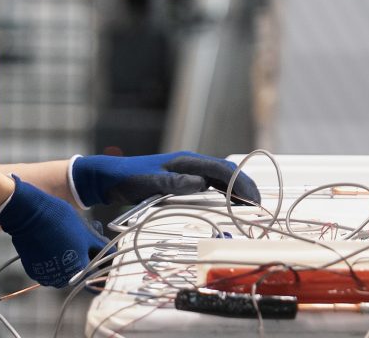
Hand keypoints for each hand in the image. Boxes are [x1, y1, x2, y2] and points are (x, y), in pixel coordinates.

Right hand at [0, 175, 108, 287]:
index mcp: (78, 272)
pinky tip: (53, 241)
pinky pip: (49, 267)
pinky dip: (53, 257)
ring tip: (67, 236)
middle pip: (79, 272)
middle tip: (84, 236)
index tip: (101, 254)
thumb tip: (113, 255)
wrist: (30, 215)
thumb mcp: (88, 233)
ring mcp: (45, 276)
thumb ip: (101, 248)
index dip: (101, 265)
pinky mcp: (33, 270)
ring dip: (68, 257)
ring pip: (64, 269)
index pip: (95, 277)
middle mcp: (61, 280)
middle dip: (84, 256)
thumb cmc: (62, 221)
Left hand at [71, 151, 260, 206]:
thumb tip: (201, 183)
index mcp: (186, 160)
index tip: (253, 198)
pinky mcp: (182, 180)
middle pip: (225, 172)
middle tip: (257, 206)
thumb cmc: (128, 178)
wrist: (111, 176)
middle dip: (244, 186)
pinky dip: (223, 193)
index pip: (222, 168)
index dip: (240, 182)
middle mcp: (190, 163)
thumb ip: (173, 183)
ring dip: (235, 190)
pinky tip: (228, 204)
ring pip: (220, 178)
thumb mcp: (149, 182)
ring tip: (248, 207)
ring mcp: (187, 171)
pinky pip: (210, 185)